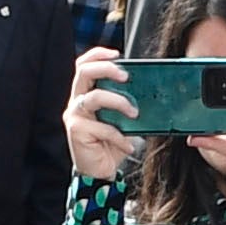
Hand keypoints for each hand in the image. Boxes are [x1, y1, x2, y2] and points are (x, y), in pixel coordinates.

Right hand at [62, 48, 136, 179]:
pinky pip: (102, 127)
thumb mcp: (121, 119)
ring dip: (119, 102)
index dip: (98, 54)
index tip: (118, 54)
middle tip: (126, 76)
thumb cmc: (110, 143)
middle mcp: (76, 101)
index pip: (83, 64)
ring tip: (134, 113)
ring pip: (94, 96)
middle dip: (107, 69)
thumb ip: (127, 103)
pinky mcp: (76, 131)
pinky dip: (120, 137)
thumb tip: (151, 90)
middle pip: (84, 72)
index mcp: (85, 93)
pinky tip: (128, 146)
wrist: (100, 170)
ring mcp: (74, 115)